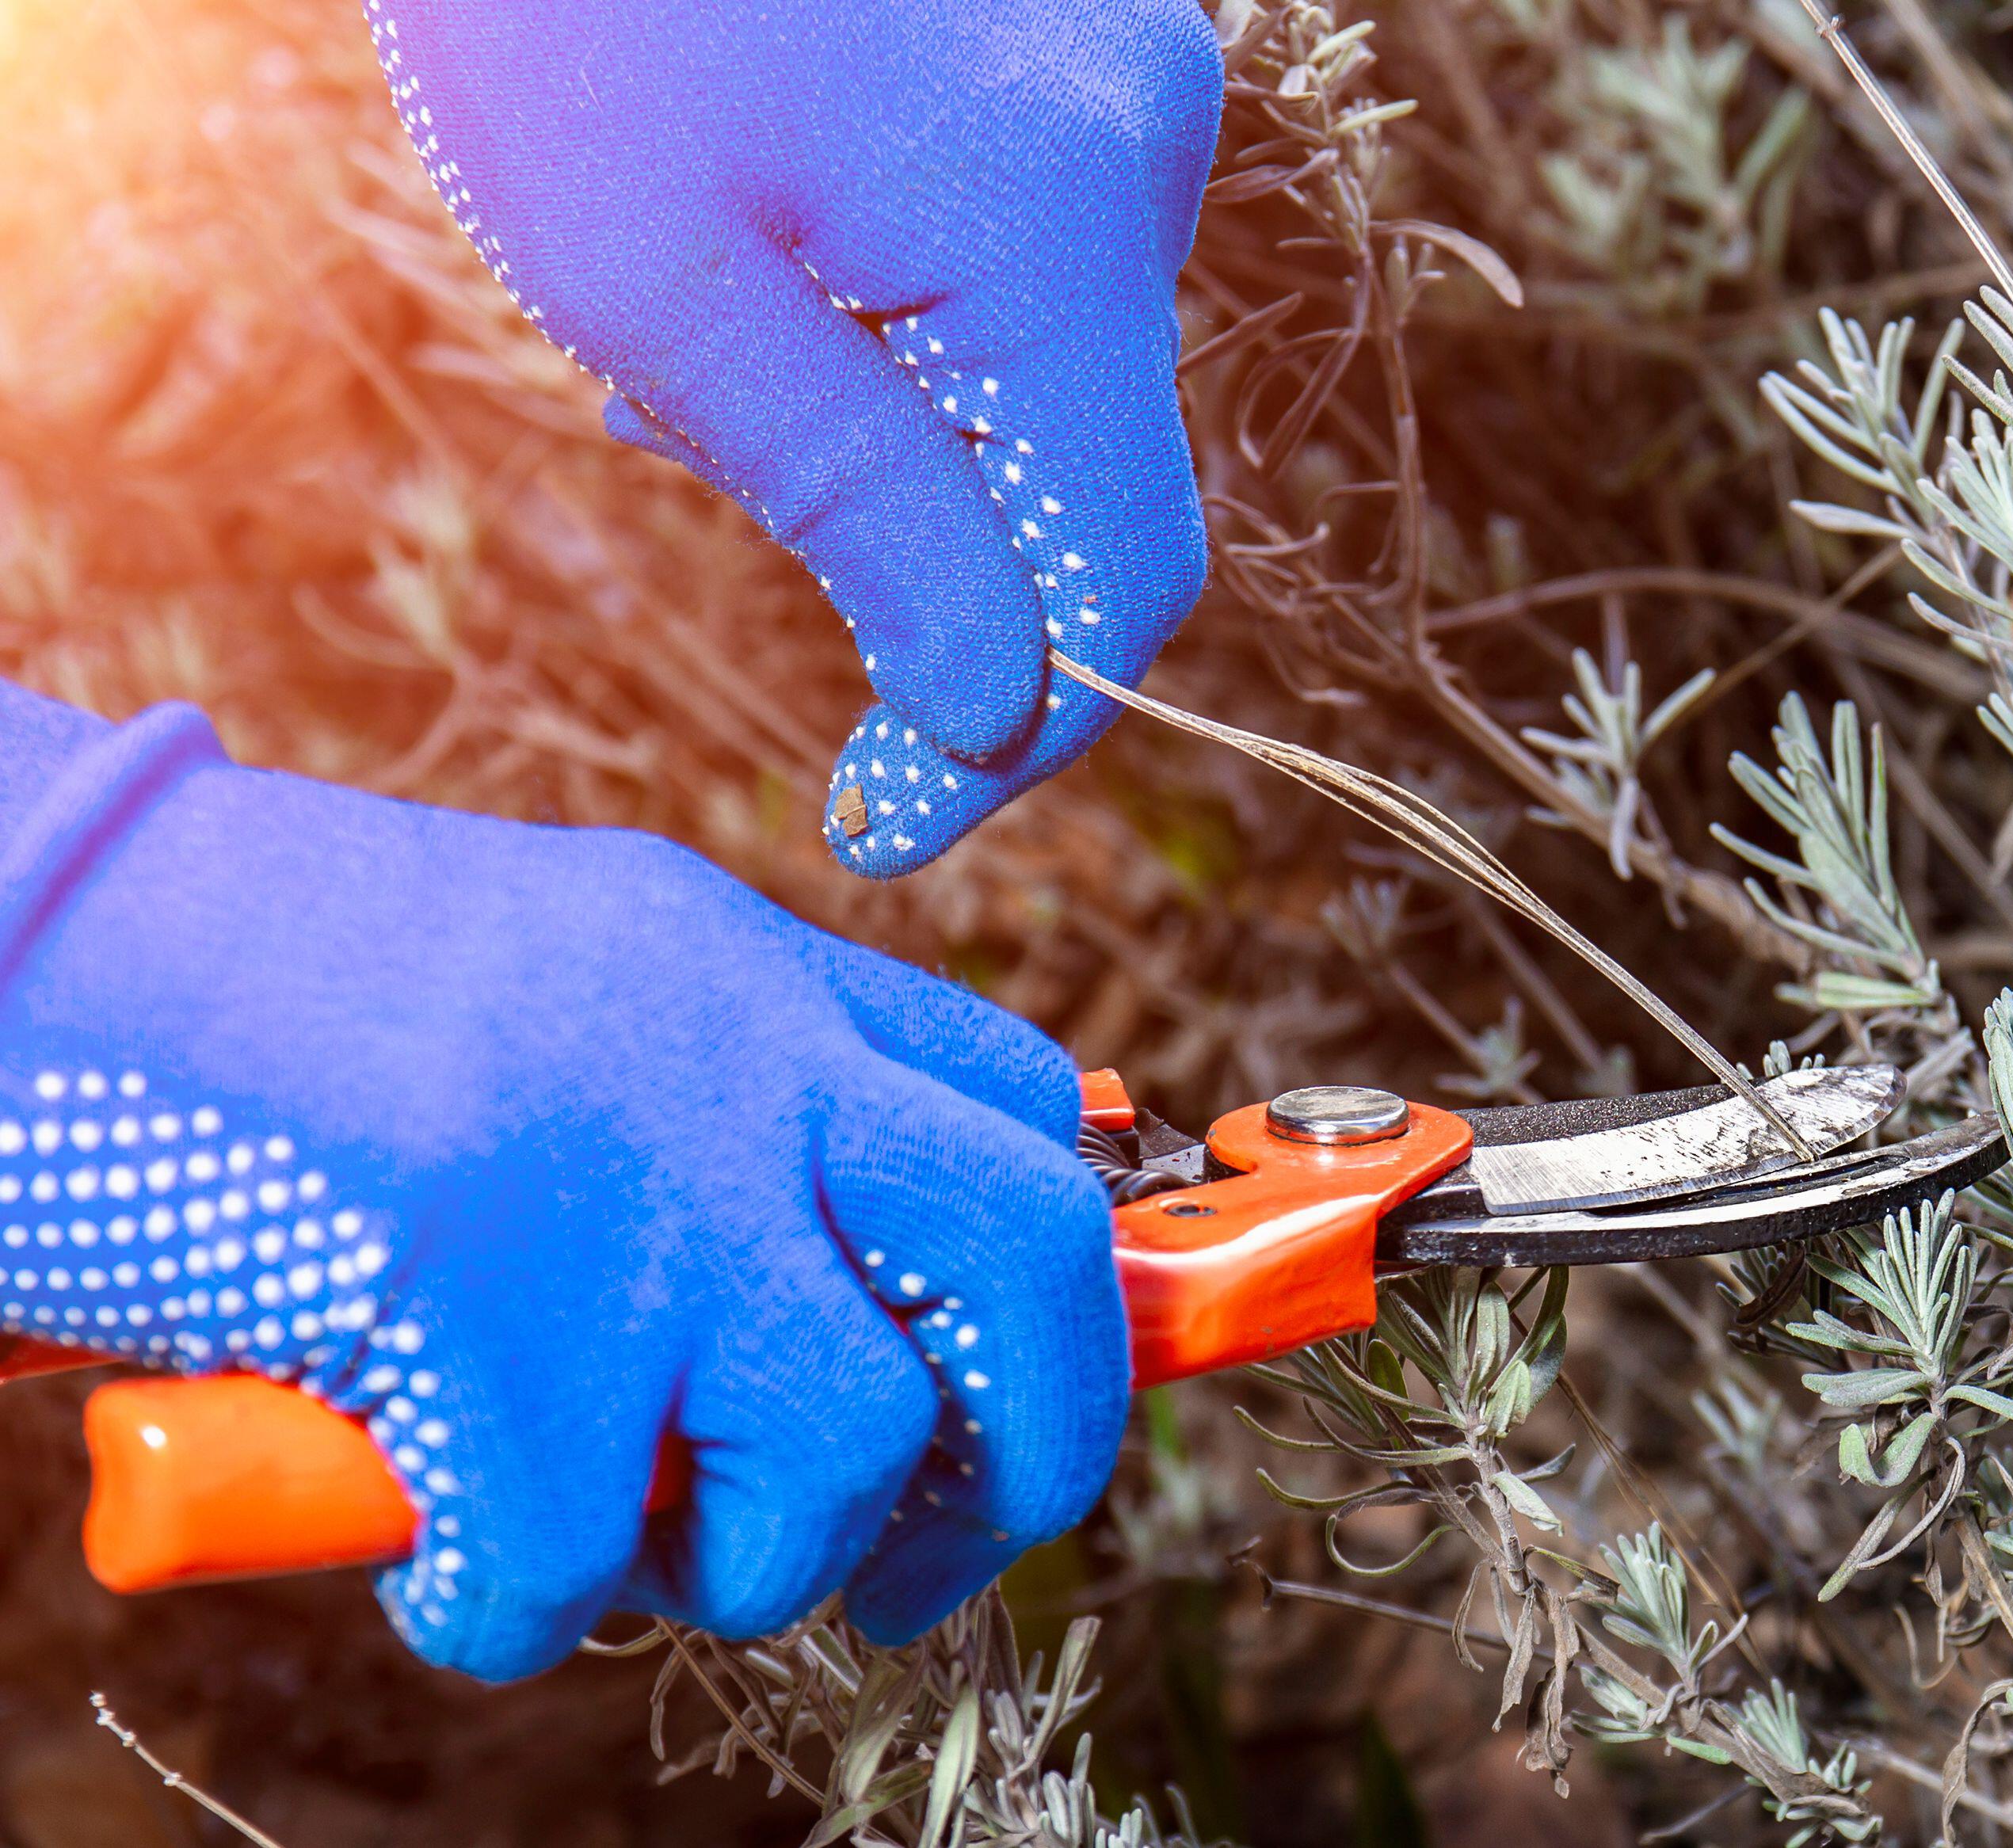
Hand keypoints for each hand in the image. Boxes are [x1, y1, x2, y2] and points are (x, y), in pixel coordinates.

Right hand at [0, 702, 1125, 1678]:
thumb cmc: (268, 1002)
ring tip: (615, 1554)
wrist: (38, 931)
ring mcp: (629, 1179)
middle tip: (932, 1557)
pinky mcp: (489, 1307)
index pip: (1026, 1112)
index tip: (995, 1404)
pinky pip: (570, 1563)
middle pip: (1035, 1252)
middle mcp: (734, 1055)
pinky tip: (430, 1553)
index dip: (1059, 1289)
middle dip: (1036, 1447)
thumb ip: (707, 1127)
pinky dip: (506, 1611)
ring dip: (751, 1562)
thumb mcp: (560, 1011)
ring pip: (849, 1439)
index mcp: (751, 974)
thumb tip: (826, 1326)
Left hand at [361, 0, 1220, 877]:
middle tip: (685, 448)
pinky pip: (1043, 268)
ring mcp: (1138, 89)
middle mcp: (1149, 152)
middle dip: (920, 544)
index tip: (885, 823)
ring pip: (1059, 369)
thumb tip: (992, 710)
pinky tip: (779, 242)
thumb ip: (859, 504)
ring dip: (905, 419)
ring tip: (702, 316)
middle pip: (1089, 472)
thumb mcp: (662, 286)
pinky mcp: (1097, 61)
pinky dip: (922, 320)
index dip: (1020, 734)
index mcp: (1056, 225)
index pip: (1119, 571)